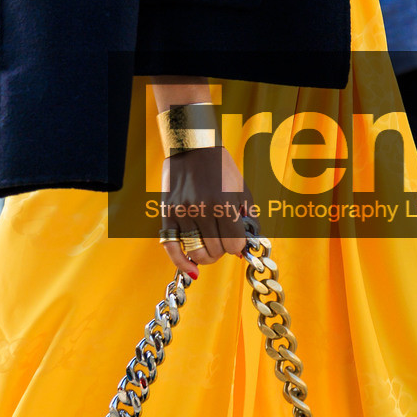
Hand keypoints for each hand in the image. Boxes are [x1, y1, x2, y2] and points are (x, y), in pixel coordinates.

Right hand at [160, 145, 251, 277]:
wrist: (190, 146)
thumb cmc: (220, 167)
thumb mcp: (241, 188)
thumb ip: (248, 218)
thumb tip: (248, 247)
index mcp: (223, 203)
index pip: (234, 244)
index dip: (237, 246)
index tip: (236, 241)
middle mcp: (202, 210)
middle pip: (216, 251)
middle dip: (223, 250)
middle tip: (222, 240)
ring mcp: (182, 214)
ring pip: (196, 254)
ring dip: (206, 258)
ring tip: (209, 250)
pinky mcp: (167, 215)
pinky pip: (172, 248)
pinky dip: (181, 263)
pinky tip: (191, 270)